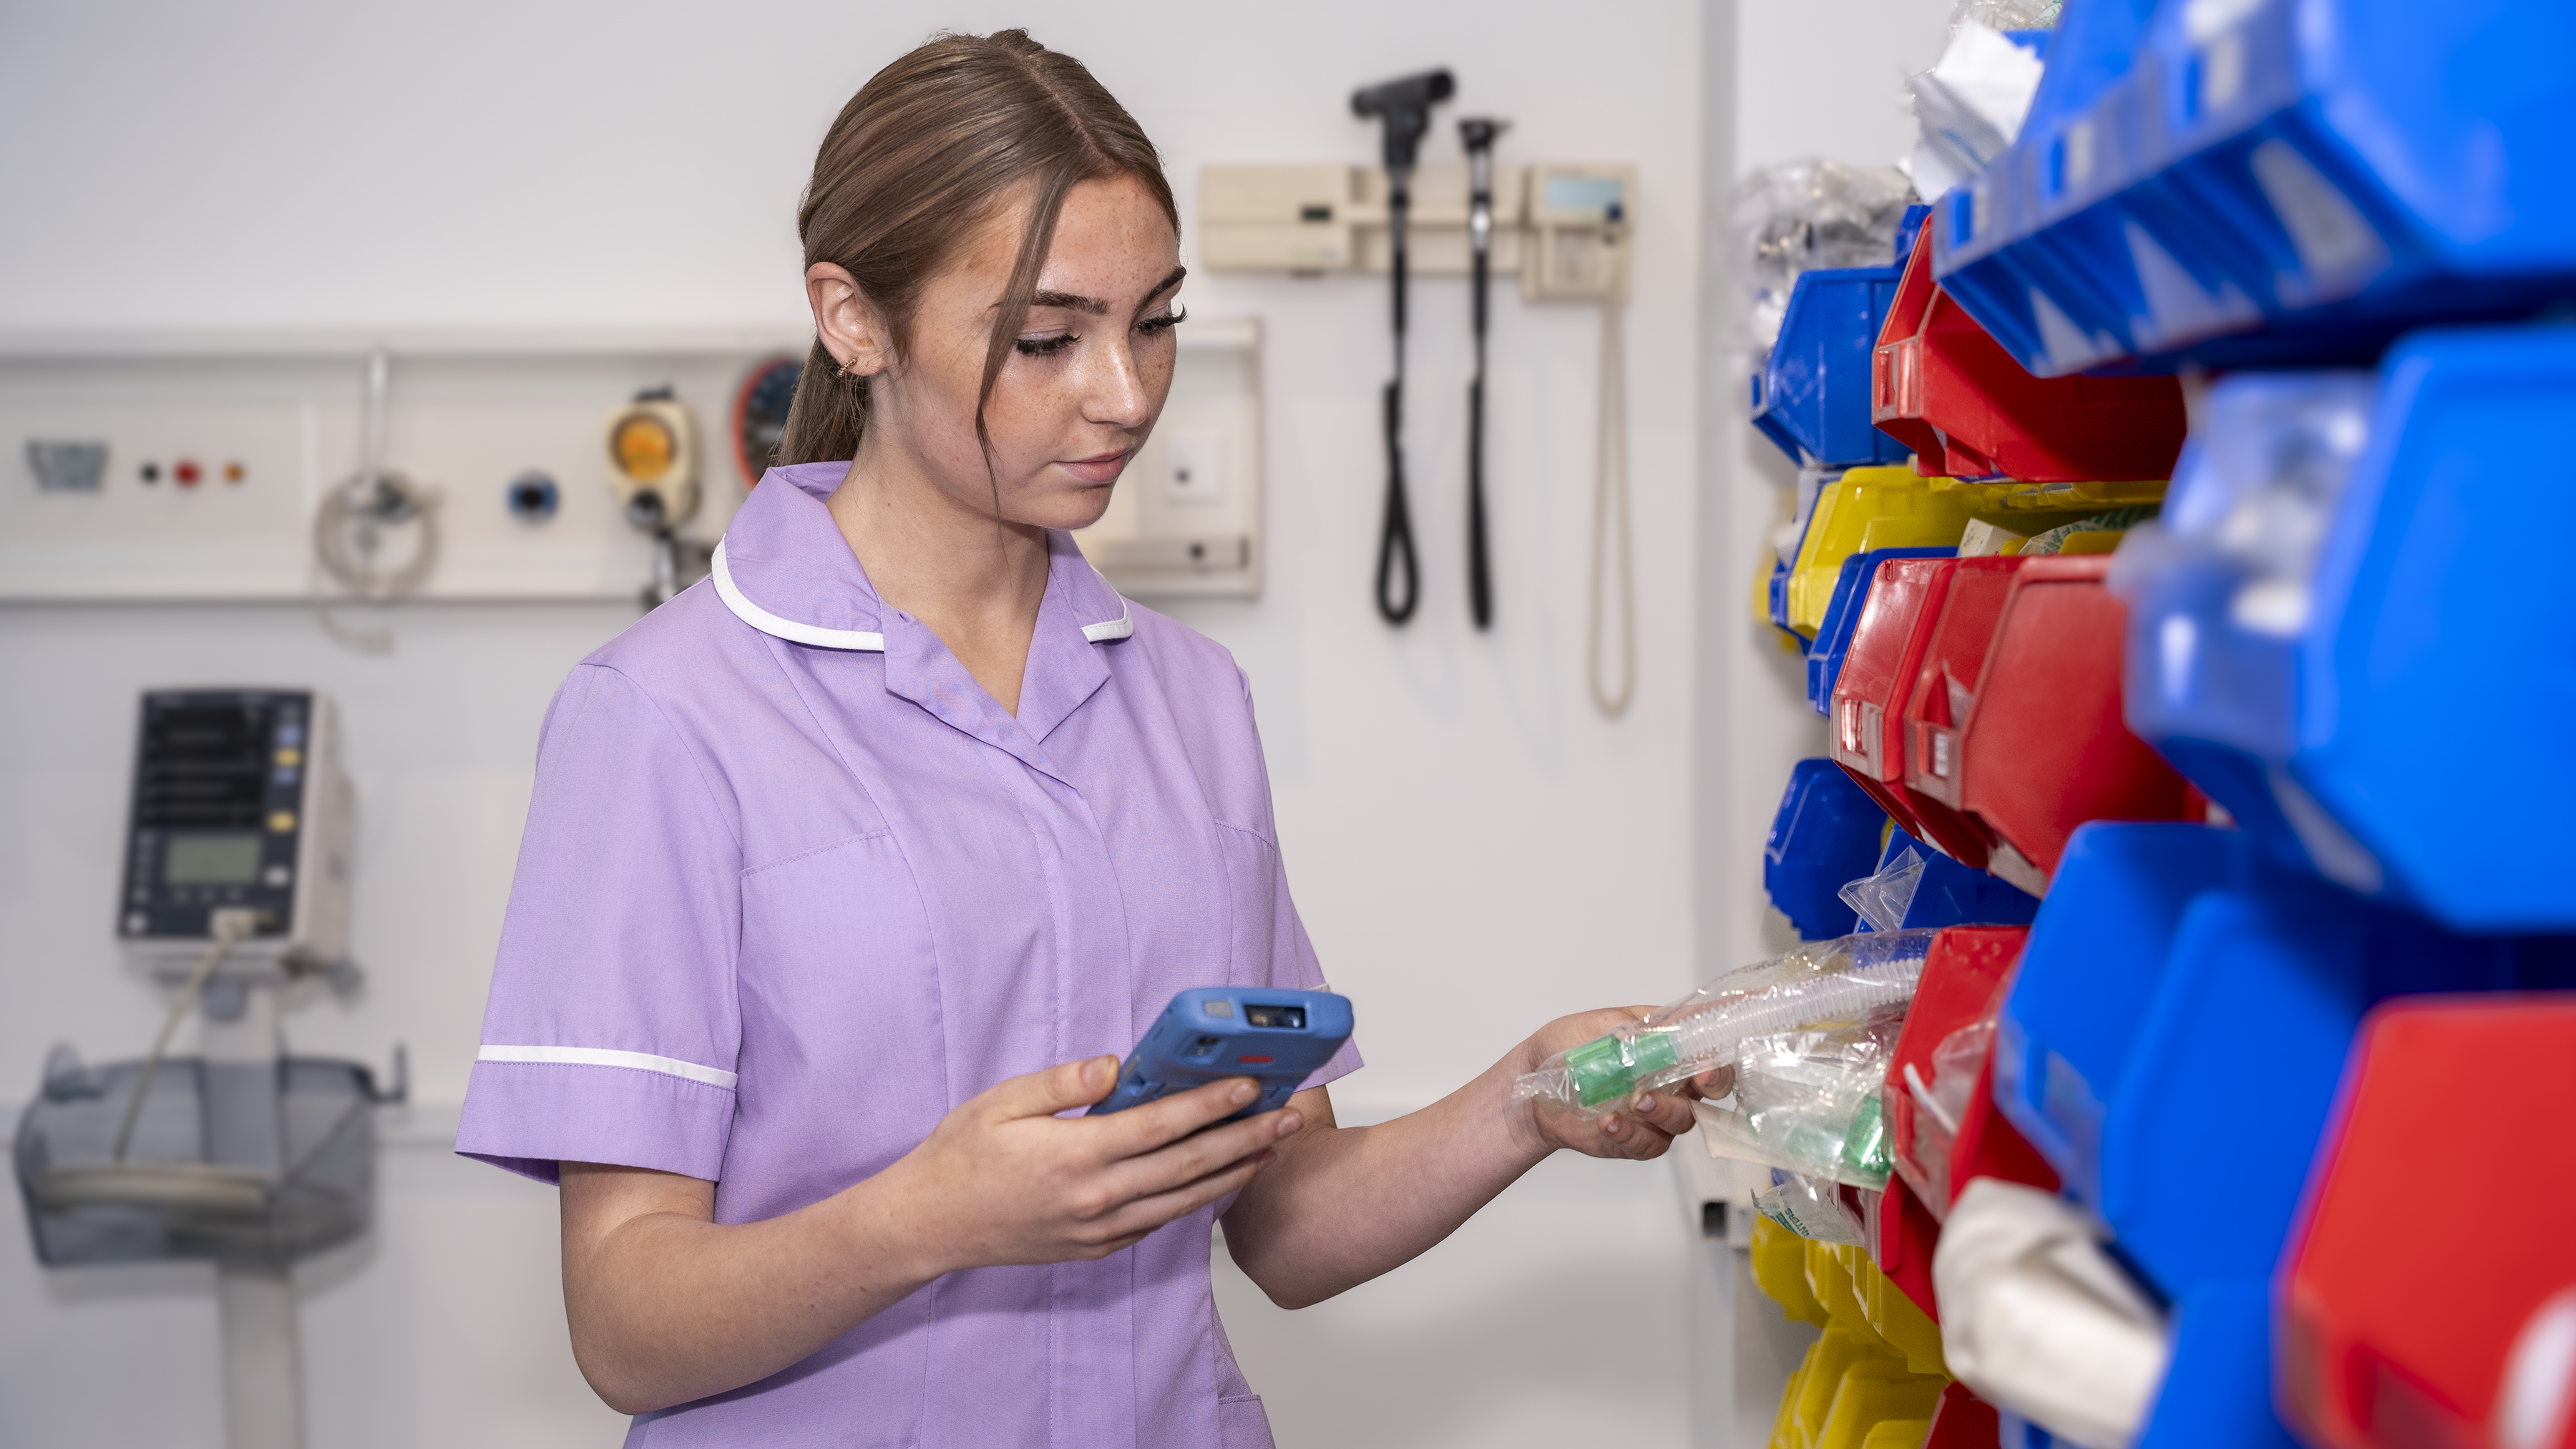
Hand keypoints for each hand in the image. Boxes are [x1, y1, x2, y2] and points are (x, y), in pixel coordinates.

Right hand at [882, 1057, 1302, 1275]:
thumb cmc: (962, 1157)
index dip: (1211, 1105)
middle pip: (1189, 1166)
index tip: (1249, 1086)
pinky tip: (1219, 1180)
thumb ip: (1063, 1080)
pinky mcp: (1097, 1247)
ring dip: (1234, 1173)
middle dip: (1245, 1139)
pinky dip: (1196, 1200)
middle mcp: (1097, 1197)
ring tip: (1272, 1148)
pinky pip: (1159, 1221)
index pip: (1162, 1126)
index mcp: (1076, 1154)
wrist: (931, 1226)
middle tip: (1288, 1117)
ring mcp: (1100, 1229)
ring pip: (1184, 1200)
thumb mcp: (1002, 1102)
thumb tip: (1113, 1064)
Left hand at [1514, 1007, 1734, 1161]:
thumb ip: (1636, 1028)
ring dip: (1665, 1109)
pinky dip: (1632, 1133)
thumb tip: (1667, 1030)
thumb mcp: (1598, 1026)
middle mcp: (1671, 1077)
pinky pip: (1651, 1144)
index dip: (1732, 1033)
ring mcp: (1658, 1111)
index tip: (1745, 1025)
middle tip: (1702, 1076)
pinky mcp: (1639, 1140)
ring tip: (1636, 1100)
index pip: (1709, 1035)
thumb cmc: (1565, 1049)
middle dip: (1715, 1080)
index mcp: (1667, 1042)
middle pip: (1715, 1083)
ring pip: (1685, 1117)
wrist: (1531, 1091)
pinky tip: (1610, 1122)